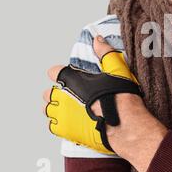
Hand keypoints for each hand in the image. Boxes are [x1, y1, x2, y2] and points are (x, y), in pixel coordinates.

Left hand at [43, 36, 167, 171]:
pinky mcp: (66, 131)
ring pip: (49, 110)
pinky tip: (71, 122)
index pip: (54, 72)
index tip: (69, 76)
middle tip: (72, 95)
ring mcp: (62, 115)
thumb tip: (97, 40)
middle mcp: (62, 97)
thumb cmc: (120, 97)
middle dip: (58, 93)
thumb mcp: (117, 69)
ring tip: (69, 109)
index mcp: (71, 80)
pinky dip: (59, 124)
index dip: (61, 73)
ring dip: (56, 108)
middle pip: (48, 93)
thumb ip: (105, 53)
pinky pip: (54, 127)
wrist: (123, 124)